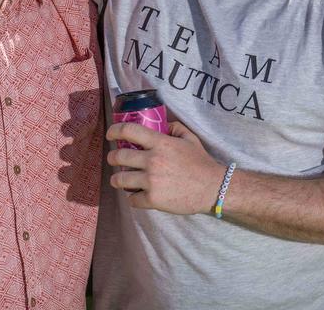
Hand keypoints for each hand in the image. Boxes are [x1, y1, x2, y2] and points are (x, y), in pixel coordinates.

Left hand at [106, 120, 227, 214]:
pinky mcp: (152, 199)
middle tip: (114, 159)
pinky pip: (131, 199)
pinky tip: (138, 195)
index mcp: (161, 144)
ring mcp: (151, 181)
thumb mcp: (191, 139)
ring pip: (119, 179)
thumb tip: (163, 125)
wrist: (213, 188)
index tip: (111, 135)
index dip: (115, 131)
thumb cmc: (201, 163)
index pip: (129, 131)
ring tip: (121, 179)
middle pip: (118, 157)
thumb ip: (175, 128)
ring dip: (118, 179)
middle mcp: (152, 161)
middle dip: (112, 158)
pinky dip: (133, 197)